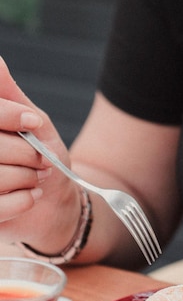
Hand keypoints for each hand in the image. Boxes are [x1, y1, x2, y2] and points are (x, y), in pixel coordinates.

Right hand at [0, 58, 79, 252]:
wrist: (57, 205)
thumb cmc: (43, 160)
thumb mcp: (33, 123)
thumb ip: (10, 95)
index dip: (7, 115)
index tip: (33, 121)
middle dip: (25, 152)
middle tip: (41, 160)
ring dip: (26, 178)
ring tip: (34, 179)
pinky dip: (24, 201)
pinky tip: (31, 197)